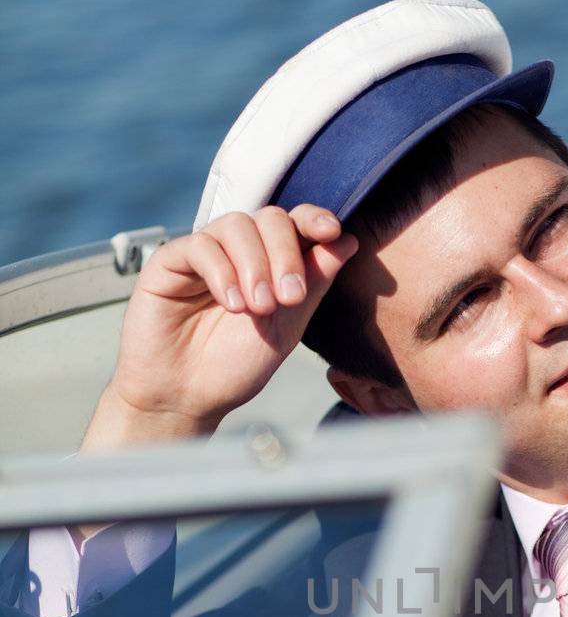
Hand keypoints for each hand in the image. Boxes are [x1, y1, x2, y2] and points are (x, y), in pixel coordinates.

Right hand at [83, 205, 358, 449]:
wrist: (187, 397)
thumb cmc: (234, 366)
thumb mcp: (286, 328)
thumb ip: (313, 284)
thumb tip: (348, 241)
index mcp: (271, 262)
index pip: (296, 224)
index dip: (315, 219)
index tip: (332, 232)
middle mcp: (239, 251)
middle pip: (270, 219)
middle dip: (287, 254)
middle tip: (290, 296)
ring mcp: (205, 252)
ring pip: (237, 225)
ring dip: (256, 264)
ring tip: (259, 308)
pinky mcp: (169, 261)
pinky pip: (200, 245)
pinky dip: (222, 272)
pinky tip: (233, 305)